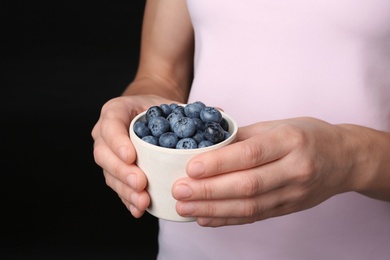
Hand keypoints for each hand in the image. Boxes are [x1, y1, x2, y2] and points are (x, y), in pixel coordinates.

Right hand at [92, 94, 173, 216]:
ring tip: (142, 201)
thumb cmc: (155, 109)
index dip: (118, 142)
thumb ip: (184, 109)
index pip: (111, 126)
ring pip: (109, 175)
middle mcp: (105, 134)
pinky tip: (139, 209)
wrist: (146, 116)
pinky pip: (118, 187)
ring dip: (125, 190)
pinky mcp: (114, 172)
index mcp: (115, 112)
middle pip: (104, 155)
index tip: (132, 156)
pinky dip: (128, 199)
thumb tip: (217, 114)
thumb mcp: (165, 102)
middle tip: (140, 183)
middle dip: (122, 171)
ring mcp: (108, 155)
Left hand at [172, 117, 356, 225]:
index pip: (250, 155)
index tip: (190, 168)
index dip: (218, 163)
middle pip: (247, 185)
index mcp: (290, 141)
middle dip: (208, 191)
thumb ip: (244, 137)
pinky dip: (228, 220)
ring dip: (214, 210)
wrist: (345, 159)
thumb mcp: (279, 125)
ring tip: (185, 209)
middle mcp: (295, 169)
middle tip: (179, 191)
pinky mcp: (289, 208)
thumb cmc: (309, 135)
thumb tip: (207, 146)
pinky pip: (255, 217)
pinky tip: (206, 219)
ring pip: (249, 207)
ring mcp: (294, 193)